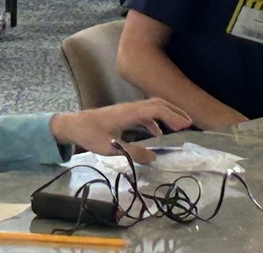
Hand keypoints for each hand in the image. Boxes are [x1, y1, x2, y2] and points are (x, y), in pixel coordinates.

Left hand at [49, 99, 191, 164]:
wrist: (72, 125)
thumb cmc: (89, 134)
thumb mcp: (110, 147)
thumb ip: (132, 152)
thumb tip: (154, 158)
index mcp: (129, 112)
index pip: (156, 109)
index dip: (172, 116)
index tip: (186, 125)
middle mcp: (131, 108)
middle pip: (157, 103)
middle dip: (174, 111)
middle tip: (190, 123)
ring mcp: (127, 110)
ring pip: (152, 107)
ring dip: (166, 114)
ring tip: (179, 127)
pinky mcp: (123, 115)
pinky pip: (145, 114)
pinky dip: (155, 120)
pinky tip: (158, 133)